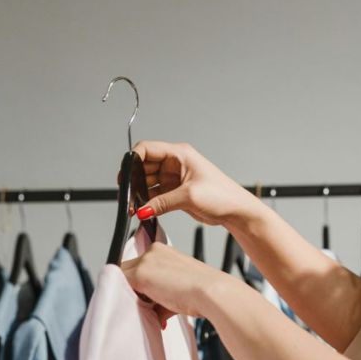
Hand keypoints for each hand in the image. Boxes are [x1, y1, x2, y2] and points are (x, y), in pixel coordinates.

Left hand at [121, 242, 234, 322]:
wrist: (210, 292)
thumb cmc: (202, 292)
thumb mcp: (179, 290)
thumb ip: (162, 298)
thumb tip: (155, 313)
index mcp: (164, 251)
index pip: (140, 264)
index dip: (141, 283)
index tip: (149, 297)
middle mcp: (154, 251)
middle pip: (129, 269)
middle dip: (135, 289)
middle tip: (150, 304)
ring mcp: (145, 261)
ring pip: (124, 277)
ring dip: (134, 294)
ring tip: (153, 307)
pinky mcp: (139, 273)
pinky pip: (122, 286)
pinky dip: (130, 298)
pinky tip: (148, 307)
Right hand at [129, 141, 258, 226]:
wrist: (236, 211)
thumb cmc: (222, 195)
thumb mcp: (188, 197)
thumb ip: (162, 203)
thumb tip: (142, 209)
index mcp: (179, 154)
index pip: (147, 149)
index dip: (133, 159)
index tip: (124, 175)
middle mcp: (175, 163)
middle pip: (144, 166)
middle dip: (134, 180)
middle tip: (127, 195)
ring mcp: (174, 178)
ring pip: (147, 181)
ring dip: (139, 192)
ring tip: (133, 206)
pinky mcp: (175, 192)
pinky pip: (155, 194)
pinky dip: (147, 201)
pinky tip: (142, 209)